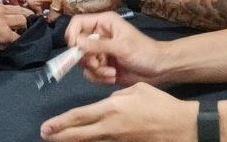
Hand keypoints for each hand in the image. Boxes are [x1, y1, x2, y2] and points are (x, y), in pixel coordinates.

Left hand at [40, 83, 197, 141]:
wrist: (181, 126)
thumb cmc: (160, 104)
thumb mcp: (136, 90)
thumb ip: (118, 97)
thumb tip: (108, 104)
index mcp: (112, 108)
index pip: (80, 116)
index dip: (61, 122)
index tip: (47, 126)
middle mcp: (111, 126)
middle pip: (79, 134)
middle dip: (60, 135)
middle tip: (45, 135)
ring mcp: (118, 139)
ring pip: (90, 141)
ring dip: (73, 140)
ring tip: (58, 139)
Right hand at [66, 12, 166, 85]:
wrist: (159, 69)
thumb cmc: (144, 52)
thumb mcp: (121, 47)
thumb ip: (98, 45)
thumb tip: (76, 43)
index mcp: (103, 23)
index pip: (77, 23)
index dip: (72, 35)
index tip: (76, 49)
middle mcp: (99, 36)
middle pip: (77, 45)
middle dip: (87, 58)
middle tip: (98, 64)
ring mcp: (100, 52)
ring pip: (83, 62)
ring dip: (96, 70)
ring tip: (111, 73)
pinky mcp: (103, 66)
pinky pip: (91, 73)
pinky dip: (100, 77)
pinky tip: (113, 77)